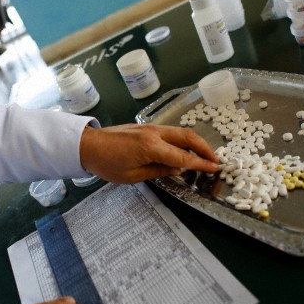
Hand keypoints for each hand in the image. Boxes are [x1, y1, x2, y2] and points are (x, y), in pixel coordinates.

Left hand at [79, 124, 218, 182]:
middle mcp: (154, 133)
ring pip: (180, 132)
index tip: (214, 168)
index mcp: (151, 147)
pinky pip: (170, 132)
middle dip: (204, 148)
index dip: (200, 163)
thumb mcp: (133, 175)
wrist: (88, 145)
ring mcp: (150, 127)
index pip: (183, 157)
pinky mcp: (146, 127)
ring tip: (204, 154)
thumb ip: (159, 170)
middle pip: (187, 137)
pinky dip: (182, 140)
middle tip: (215, 159)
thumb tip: (178, 169)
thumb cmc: (107, 164)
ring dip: (195, 142)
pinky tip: (185, 149)